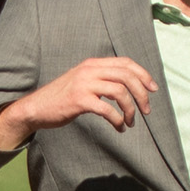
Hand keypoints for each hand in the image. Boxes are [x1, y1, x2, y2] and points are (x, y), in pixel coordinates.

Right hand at [0, 57, 157, 150]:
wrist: (36, 108)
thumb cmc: (62, 97)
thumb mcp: (83, 81)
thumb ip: (101, 79)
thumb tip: (127, 86)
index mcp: (92, 64)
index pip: (126, 63)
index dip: (143, 74)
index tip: (153, 89)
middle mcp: (90, 70)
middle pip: (127, 76)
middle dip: (142, 94)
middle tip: (146, 111)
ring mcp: (84, 84)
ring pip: (120, 92)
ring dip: (131, 110)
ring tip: (131, 122)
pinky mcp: (79, 100)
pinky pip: (107, 110)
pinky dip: (118, 120)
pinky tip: (119, 128)